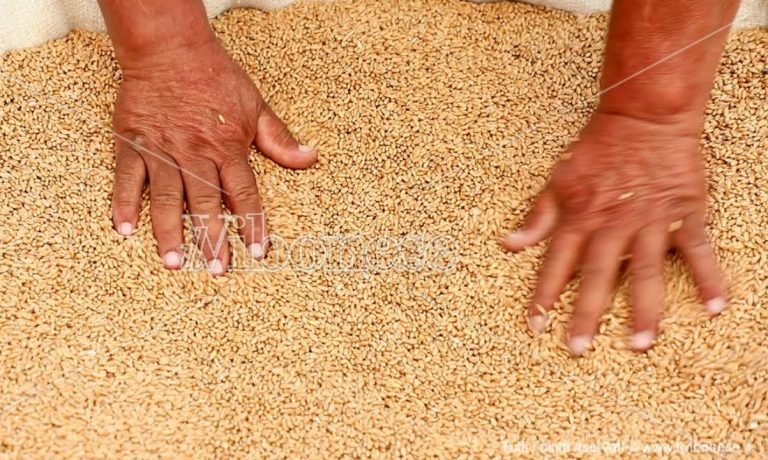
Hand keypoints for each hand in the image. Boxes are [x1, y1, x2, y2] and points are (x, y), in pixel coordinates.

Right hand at [110, 40, 316, 274]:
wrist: (171, 49)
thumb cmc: (216, 78)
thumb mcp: (256, 106)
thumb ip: (280, 139)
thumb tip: (311, 158)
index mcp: (228, 147)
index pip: (244, 194)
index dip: (252, 224)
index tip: (257, 252)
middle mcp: (195, 153)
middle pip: (206, 203)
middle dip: (212, 238)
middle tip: (216, 269)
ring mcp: (163, 150)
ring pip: (166, 198)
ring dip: (169, 232)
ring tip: (173, 262)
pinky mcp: (134, 143)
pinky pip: (127, 177)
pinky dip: (124, 203)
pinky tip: (124, 230)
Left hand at [502, 111, 725, 354]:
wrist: (643, 118)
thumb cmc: (597, 149)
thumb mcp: (557, 180)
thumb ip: (537, 217)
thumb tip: (508, 245)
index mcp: (580, 218)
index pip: (556, 264)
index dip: (544, 296)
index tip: (535, 326)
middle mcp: (612, 225)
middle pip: (598, 277)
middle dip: (587, 315)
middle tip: (579, 350)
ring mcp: (649, 222)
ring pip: (645, 273)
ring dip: (644, 310)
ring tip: (640, 344)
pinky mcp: (681, 214)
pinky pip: (697, 251)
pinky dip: (709, 277)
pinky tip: (716, 307)